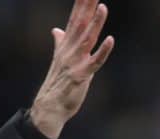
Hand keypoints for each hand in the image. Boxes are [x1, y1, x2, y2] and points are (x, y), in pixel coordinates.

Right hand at [29, 0, 114, 138]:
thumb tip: (56, 30)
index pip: (75, 19)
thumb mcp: (60, 59)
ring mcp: (74, 62)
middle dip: (87, 6)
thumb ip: (61, 42)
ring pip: (87, 38)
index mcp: (66, 45)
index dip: (81, 4)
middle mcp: (69, 50)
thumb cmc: (57, 84)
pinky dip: (103, 51)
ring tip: (103, 7)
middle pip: (80, 23)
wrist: (50, 107)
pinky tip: (110, 40)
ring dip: (95, 23)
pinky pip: (94, 62)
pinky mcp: (80, 76)